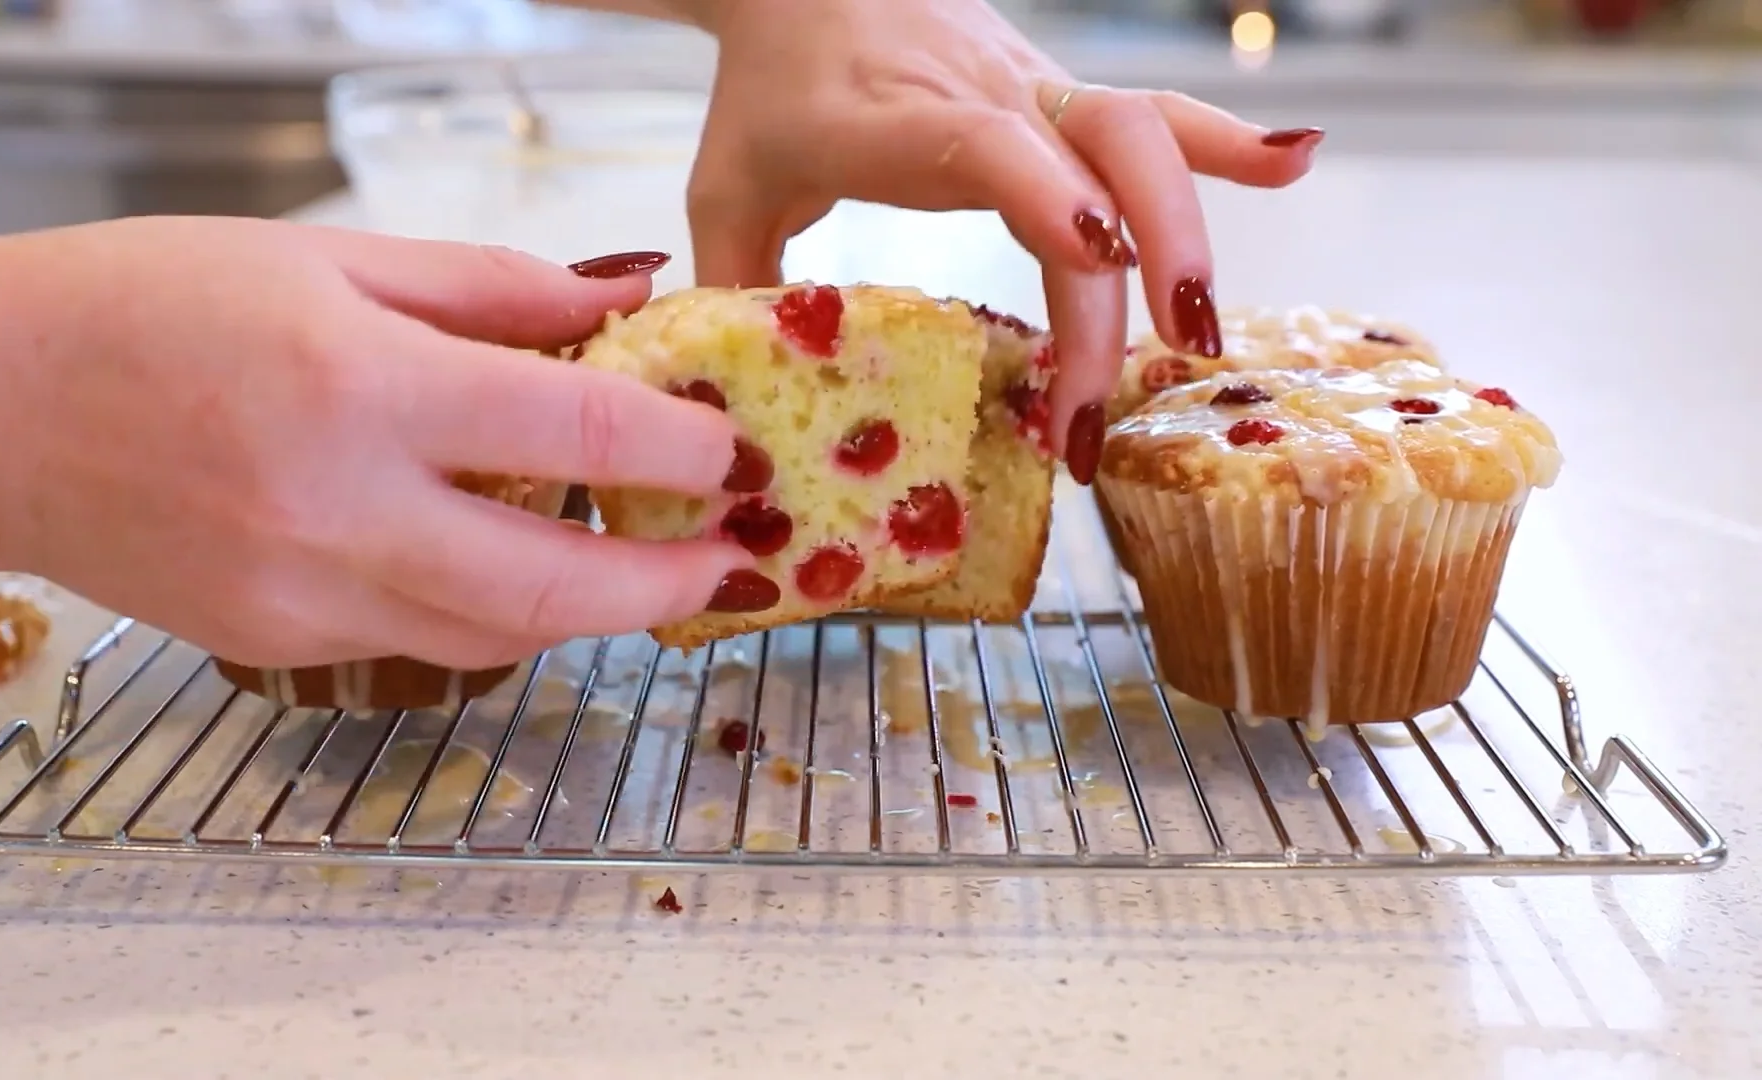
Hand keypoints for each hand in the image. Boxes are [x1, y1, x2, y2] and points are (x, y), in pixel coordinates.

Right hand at [0, 218, 757, 668]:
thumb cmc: (149, 304)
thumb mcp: (331, 260)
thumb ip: (492, 291)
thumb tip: (621, 305)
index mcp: (360, 386)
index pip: (576, 438)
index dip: (679, 452)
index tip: (725, 454)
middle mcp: (337, 510)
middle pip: (555, 588)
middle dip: (664, 585)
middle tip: (724, 561)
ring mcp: (303, 595)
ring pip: (495, 636)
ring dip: (586, 612)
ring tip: (635, 565)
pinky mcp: (274, 644)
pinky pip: (417, 643)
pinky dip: (486, 612)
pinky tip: (507, 566)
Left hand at [686, 0, 1320, 481]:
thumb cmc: (764, 97)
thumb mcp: (722, 195)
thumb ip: (737, 296)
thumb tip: (757, 413)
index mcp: (885, 119)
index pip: (982, 139)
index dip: (1044, 190)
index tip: (1095, 256)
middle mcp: (977, 94)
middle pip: (1095, 152)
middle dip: (1141, 262)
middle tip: (1147, 376)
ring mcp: (1030, 87)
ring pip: (1138, 131)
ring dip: (1187, 227)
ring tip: (1203, 336)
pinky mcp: (1058, 93)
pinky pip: (1152, 112)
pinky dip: (1223, 140)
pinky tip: (1294, 165)